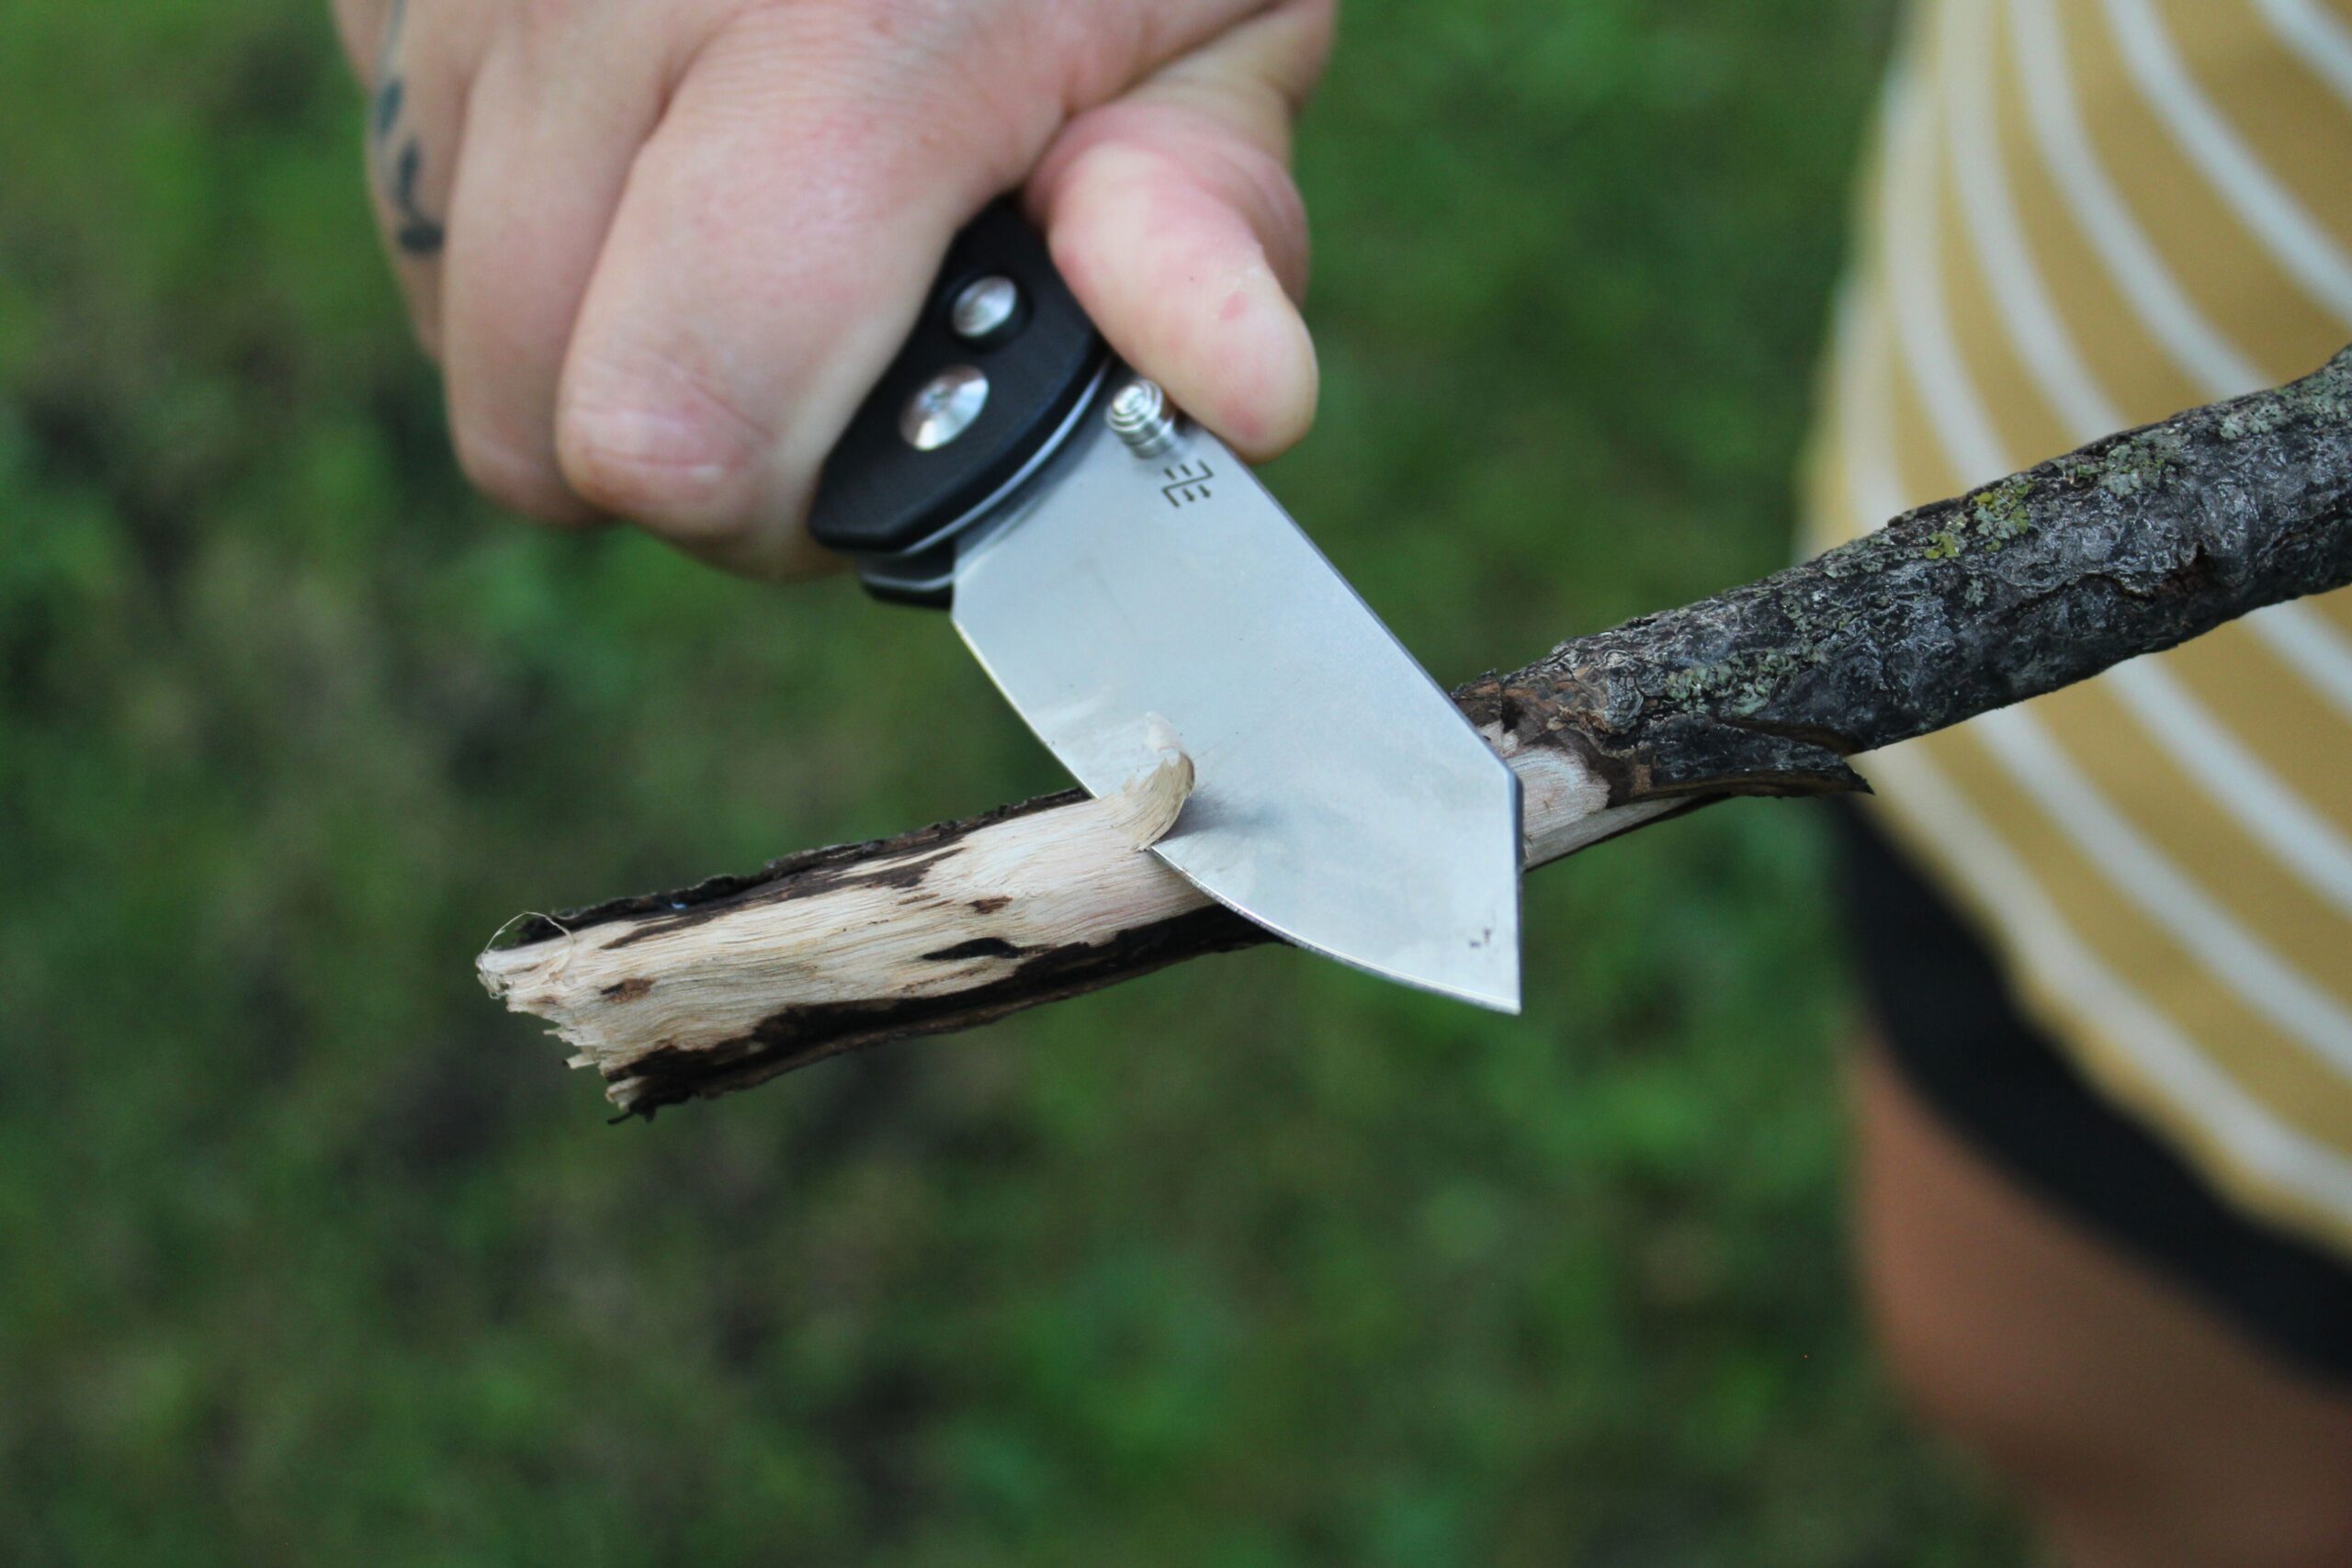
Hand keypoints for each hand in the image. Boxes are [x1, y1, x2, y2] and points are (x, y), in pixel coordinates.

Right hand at [332, 0, 1332, 575]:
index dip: (785, 506)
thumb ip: (1194, 215)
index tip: (882, 452)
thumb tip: (1249, 394)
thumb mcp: (1198, 17)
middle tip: (819, 354)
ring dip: (600, 339)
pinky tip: (655, 137)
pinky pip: (410, 198)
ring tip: (744, 224)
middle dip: (693, 447)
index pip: (677, 425)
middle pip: (531, 425)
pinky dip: (524, 225)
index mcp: (838, 37)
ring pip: (456, 326)